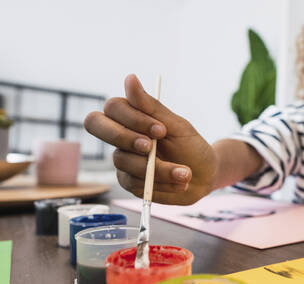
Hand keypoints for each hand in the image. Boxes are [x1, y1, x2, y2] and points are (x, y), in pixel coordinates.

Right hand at [84, 74, 217, 204]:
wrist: (205, 176)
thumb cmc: (191, 147)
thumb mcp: (177, 126)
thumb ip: (152, 106)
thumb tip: (130, 78)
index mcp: (133, 118)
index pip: (113, 107)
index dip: (132, 118)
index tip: (161, 130)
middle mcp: (122, 137)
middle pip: (95, 124)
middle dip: (124, 137)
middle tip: (151, 147)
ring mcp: (123, 160)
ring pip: (123, 160)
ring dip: (158, 168)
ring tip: (185, 173)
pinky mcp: (129, 182)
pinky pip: (134, 182)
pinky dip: (161, 182)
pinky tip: (179, 182)